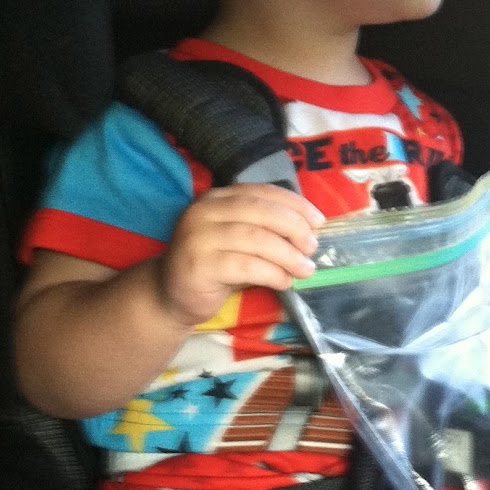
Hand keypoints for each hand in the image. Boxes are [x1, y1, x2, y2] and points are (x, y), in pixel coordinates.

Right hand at [156, 183, 323, 325]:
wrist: (171, 296)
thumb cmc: (215, 266)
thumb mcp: (241, 241)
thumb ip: (267, 229)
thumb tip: (311, 231)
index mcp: (217, 198)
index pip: (262, 193)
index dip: (294, 205)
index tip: (319, 221)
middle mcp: (204, 211)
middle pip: (260, 211)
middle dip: (293, 228)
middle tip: (312, 247)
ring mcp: (198, 237)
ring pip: (255, 239)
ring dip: (288, 255)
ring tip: (306, 269)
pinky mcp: (198, 265)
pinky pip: (245, 266)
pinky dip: (272, 273)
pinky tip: (285, 282)